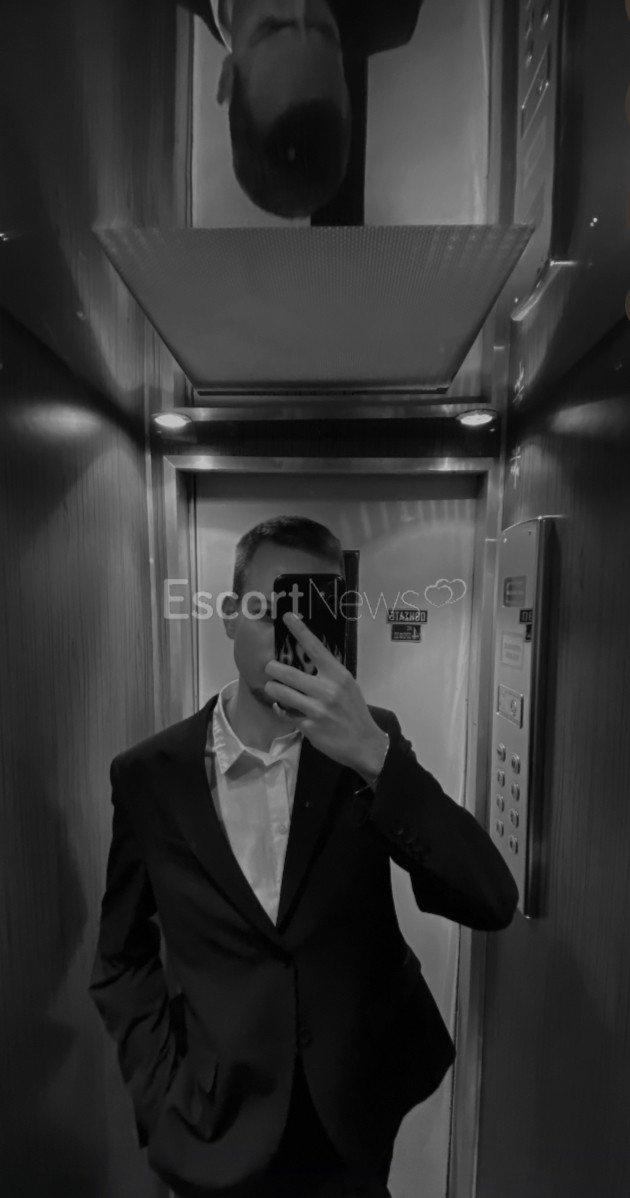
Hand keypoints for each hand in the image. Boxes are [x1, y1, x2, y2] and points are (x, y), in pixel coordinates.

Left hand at [264, 611, 388, 779]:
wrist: (364, 743)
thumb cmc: (353, 711)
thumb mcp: (347, 686)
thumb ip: (328, 674)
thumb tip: (305, 660)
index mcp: (338, 675)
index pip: (315, 648)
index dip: (299, 631)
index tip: (287, 617)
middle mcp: (327, 689)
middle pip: (288, 672)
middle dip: (272, 669)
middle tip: (270, 668)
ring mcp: (317, 709)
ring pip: (282, 693)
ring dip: (273, 689)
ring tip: (273, 688)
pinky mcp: (309, 726)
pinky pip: (286, 713)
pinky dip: (282, 710)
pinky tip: (284, 709)